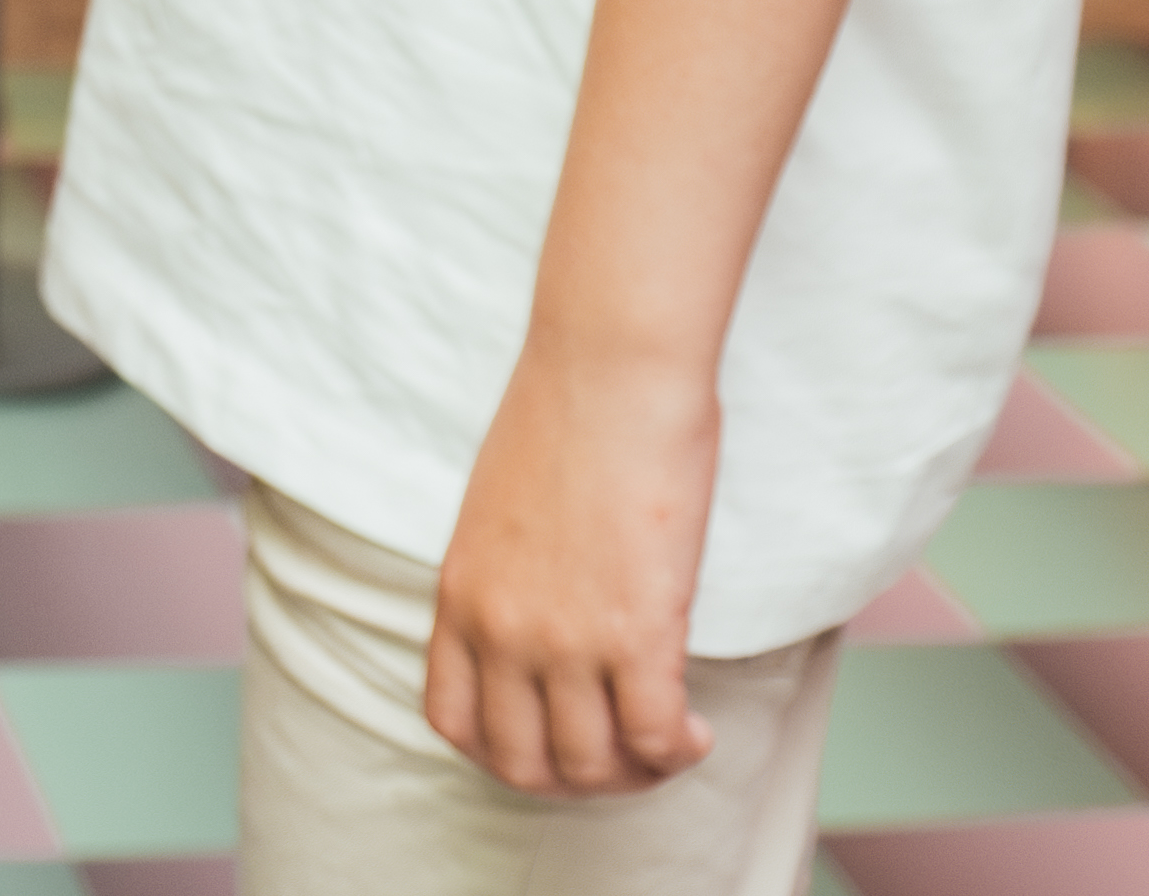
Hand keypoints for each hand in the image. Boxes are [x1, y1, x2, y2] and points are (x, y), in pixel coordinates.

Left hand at [420, 340, 722, 795]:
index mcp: (460, 595)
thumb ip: (508, 578)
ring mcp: (563, 638)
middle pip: (522, 762)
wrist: (607, 367)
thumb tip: (545, 621)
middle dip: (575, 779)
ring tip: (666, 744)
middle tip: (621, 757)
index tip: (552, 743)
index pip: (454, 720)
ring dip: (633, 773)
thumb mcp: (497, 511)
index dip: (505, 754)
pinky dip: (676, 752)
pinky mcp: (635, 633)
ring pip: (589, 763)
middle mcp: (502, 629)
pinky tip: (694, 732)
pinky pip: (652, 737)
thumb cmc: (565, 416)